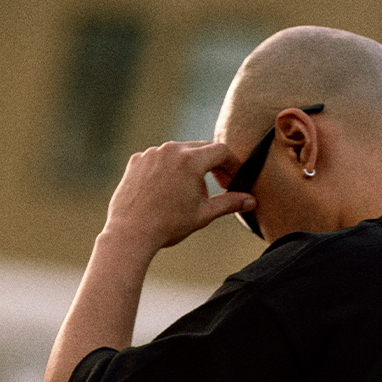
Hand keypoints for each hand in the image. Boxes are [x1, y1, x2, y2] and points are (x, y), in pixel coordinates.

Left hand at [102, 141, 255, 255]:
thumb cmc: (169, 225)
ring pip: (179, 153)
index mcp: (191, 160)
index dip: (233, 165)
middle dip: (214, 166)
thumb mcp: (204, 214)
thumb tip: (251, 201)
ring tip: (191, 194)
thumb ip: (229, 203)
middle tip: (221, 185)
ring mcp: (151, 153)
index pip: (221, 151)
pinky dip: (169, 170)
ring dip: (191, 168)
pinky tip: (168, 192)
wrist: (131, 232)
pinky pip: (159, 159)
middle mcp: (171, 150)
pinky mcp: (137, 160)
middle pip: (201, 149)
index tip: (235, 179)